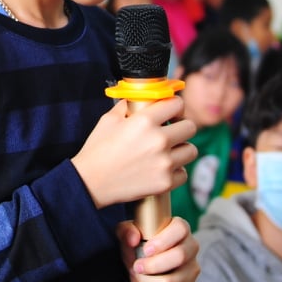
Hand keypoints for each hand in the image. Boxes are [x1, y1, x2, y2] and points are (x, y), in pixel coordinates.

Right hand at [71, 98, 197, 208]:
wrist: (90, 183)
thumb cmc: (97, 150)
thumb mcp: (108, 120)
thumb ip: (128, 106)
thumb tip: (139, 99)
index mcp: (144, 120)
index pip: (177, 104)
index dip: (175, 106)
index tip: (171, 113)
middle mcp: (158, 140)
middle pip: (190, 127)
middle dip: (181, 127)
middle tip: (171, 132)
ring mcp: (164, 163)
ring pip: (191, 150)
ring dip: (181, 150)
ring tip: (168, 152)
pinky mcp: (165, 183)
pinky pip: (184, 173)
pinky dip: (175, 172)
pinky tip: (162, 170)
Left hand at [121, 217, 200, 281]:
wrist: (143, 263)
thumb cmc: (138, 242)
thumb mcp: (127, 232)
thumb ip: (126, 231)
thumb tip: (133, 239)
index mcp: (180, 228)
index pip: (180, 229)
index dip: (163, 241)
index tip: (146, 250)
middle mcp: (191, 247)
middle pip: (180, 256)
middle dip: (153, 265)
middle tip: (137, 266)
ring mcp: (192, 268)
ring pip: (173, 281)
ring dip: (149, 281)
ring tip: (139, 275)